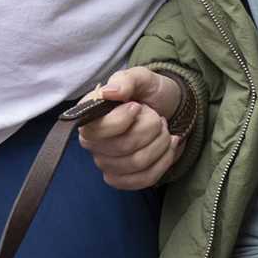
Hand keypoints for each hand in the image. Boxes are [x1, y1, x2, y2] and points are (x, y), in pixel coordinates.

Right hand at [77, 67, 184, 189]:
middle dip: (150, 128)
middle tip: (157, 117)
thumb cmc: (149, 92)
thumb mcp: (141, 77)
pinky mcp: (122, 179)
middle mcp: (92, 142)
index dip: (122, 120)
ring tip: (163, 129)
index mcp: (89, 117)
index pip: (97, 129)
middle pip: (123, 147)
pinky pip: (145, 179)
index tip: (138, 106)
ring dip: (160, 143)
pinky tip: (168, 146)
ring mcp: (106, 163)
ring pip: (138, 163)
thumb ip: (126, 80)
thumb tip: (108, 92)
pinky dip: (164, 160)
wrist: (168, 108)